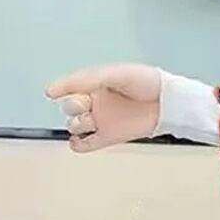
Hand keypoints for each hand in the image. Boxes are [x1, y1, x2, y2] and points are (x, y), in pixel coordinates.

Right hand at [45, 63, 161, 151]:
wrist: (168, 102)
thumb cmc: (146, 83)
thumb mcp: (115, 74)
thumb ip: (87, 80)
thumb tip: (57, 91)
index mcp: (96, 84)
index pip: (71, 88)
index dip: (62, 89)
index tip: (51, 92)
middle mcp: (97, 102)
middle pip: (70, 108)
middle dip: (73, 106)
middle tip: (85, 103)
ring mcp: (103, 120)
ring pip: (76, 126)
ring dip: (76, 125)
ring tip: (90, 120)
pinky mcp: (110, 136)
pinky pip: (87, 144)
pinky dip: (79, 145)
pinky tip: (77, 142)